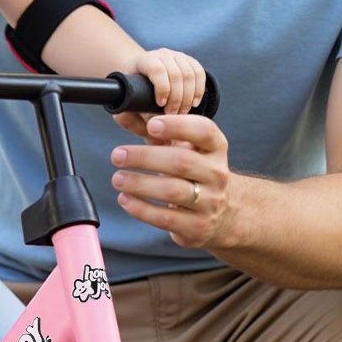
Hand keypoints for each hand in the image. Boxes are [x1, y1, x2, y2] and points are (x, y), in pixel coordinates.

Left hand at [111, 113, 232, 249]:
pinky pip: (166, 218)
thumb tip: (121, 113)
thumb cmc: (192, 172)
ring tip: (117, 178)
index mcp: (215, 147)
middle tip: (117, 155)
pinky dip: (141, 208)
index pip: (203, 131)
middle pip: (181, 162)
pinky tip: (125, 199)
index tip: (152, 124)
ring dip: (140, 184)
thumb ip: (148, 129)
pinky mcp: (198, 227)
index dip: (177, 126)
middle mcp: (217, 173)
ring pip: (173, 191)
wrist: (224, 213)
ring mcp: (210, 202)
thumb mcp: (176, 147)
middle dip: (145, 158)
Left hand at [129, 48, 205, 115]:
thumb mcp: (127, 103)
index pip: (156, 69)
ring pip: (189, 74)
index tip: (161, 105)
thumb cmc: (134, 93)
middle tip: (173, 116)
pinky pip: (199, 73)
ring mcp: (177, 56)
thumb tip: (151, 124)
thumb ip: (133, 116)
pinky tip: (194, 103)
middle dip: (177, 98)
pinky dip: (199, 90)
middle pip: (176, 74)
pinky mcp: (189, 61)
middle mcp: (161, 54)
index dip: (162, 88)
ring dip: (188, 97)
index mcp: (143, 61)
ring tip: (182, 113)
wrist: (141, 75)